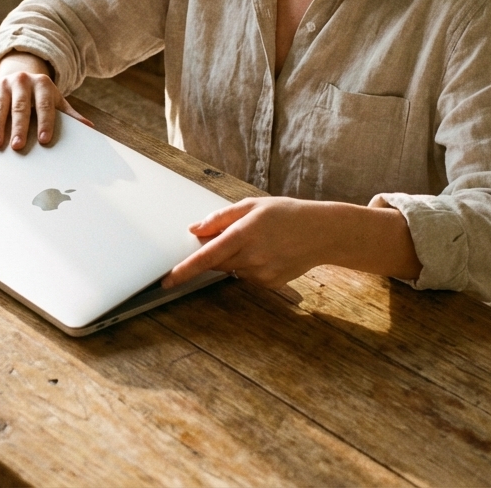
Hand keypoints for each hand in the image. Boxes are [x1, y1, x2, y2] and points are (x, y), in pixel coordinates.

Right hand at [0, 52, 92, 148]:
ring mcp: (3, 85)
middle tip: (17, 146)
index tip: (44, 140)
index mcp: (42, 84)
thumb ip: (70, 115)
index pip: (45, 105)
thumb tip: (89, 128)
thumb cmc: (42, 96)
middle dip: (18, 127)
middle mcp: (22, 81)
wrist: (21, 74)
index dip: (45, 122)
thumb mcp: (56, 100)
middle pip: (20, 106)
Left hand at [160, 196, 419, 288]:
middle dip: (213, 253)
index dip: (185, 269)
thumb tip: (194, 229)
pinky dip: (250, 265)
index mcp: (244, 234)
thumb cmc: (286, 214)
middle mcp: (251, 257)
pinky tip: (269, 252)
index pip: (207, 256)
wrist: (323, 233)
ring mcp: (261, 273)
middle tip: (233, 236)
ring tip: (260, 240)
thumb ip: (220, 218)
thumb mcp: (253, 206)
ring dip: (235, 257)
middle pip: (216, 263)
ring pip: (232, 269)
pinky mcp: (270, 283)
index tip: (167, 279)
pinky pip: (248, 276)